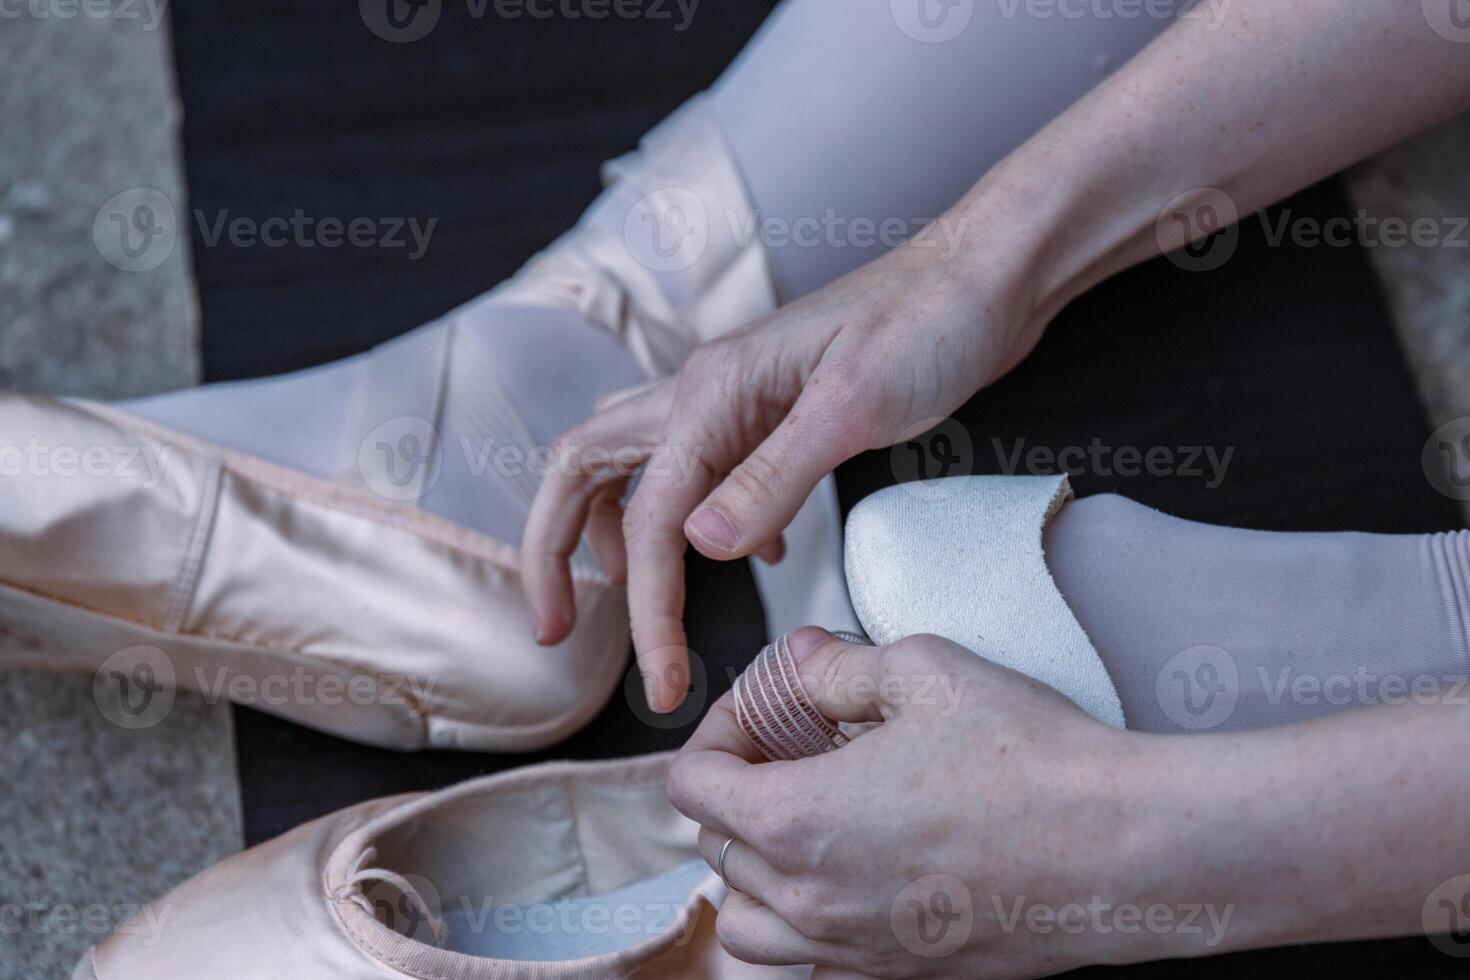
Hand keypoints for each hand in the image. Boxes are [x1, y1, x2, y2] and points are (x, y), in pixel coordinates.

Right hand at [522, 231, 1048, 710]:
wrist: (982, 277)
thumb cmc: (930, 324)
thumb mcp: (854, 407)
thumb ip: (773, 478)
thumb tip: (699, 547)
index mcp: (710, 392)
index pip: (652, 520)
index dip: (649, 611)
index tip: (662, 683)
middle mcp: (702, 390)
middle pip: (584, 469)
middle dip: (555, 550)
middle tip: (553, 627)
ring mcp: (733, 397)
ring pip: (632, 464)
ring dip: (613, 530)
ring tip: (628, 595)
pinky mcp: (770, 411)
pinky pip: (699, 466)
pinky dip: (695, 517)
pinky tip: (749, 555)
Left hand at [666, 628, 1194, 978]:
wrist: (1124, 848)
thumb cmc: (1032, 764)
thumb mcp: (923, 671)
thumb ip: (837, 667)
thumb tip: (801, 662)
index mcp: (797, 822)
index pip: (691, 786)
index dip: (715, 735)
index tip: (758, 715)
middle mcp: (812, 899)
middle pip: (717, 851)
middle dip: (737, 791)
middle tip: (791, 750)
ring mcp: (853, 949)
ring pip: (749, 925)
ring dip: (755, 873)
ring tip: (804, 823)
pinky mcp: (900, 976)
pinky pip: (814, 964)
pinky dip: (807, 925)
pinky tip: (853, 876)